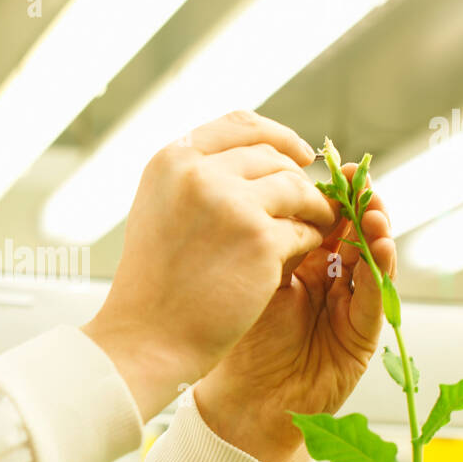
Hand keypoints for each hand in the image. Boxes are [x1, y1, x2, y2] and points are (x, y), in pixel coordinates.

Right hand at [82, 109, 335, 421]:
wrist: (148, 336)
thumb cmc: (156, 282)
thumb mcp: (160, 209)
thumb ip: (197, 177)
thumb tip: (256, 156)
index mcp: (171, 160)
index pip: (239, 125)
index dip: (277, 135)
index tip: (299, 154)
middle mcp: (200, 174)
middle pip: (272, 158)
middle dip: (297, 179)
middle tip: (309, 203)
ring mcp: (232, 205)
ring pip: (297, 189)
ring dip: (313, 209)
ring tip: (315, 227)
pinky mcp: (261, 241)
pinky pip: (304, 229)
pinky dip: (307, 242)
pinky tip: (298, 257)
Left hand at [192, 162, 395, 461]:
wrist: (241, 404)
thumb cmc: (236, 343)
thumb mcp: (248, 279)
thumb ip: (267, 242)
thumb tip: (272, 190)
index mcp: (298, 262)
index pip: (322, 218)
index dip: (330, 194)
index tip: (334, 168)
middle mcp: (327, 280)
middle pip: (353, 233)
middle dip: (360, 206)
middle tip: (362, 183)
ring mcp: (347, 306)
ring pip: (371, 261)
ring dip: (376, 234)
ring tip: (374, 212)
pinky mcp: (360, 335)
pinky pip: (375, 299)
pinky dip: (378, 273)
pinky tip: (378, 250)